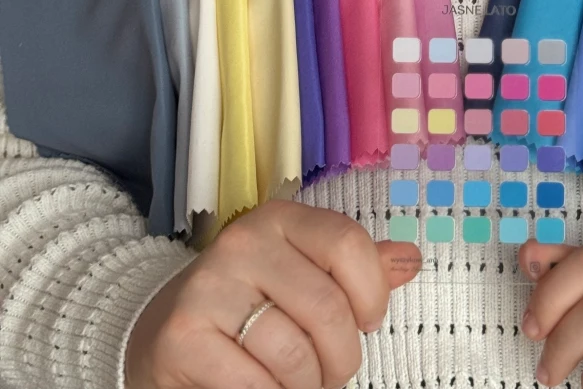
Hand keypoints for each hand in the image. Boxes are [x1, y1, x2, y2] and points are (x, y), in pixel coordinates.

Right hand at [125, 200, 421, 388]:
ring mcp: (210, 287)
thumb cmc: (247, 303)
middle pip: (327, 308)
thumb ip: (354, 267)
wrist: (162, 328)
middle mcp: (243, 242)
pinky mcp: (184, 335)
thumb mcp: (301, 271)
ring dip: (308, 385)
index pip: (348, 244)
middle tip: (333, 372)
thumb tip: (410, 260)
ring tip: (300, 384)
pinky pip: (256, 384)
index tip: (368, 321)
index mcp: (280, 219)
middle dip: (341, 357)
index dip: (371, 293)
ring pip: (294, 354)